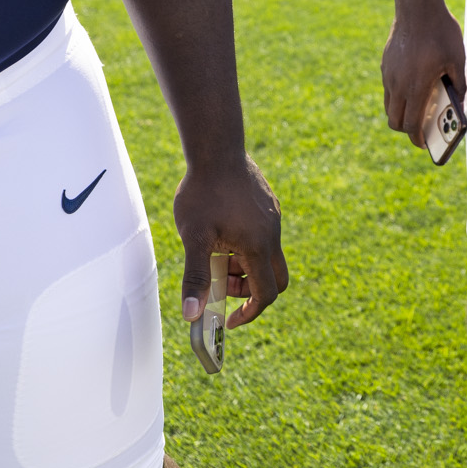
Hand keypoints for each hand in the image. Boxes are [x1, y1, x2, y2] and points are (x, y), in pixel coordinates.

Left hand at [175, 154, 287, 329]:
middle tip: (221, 284)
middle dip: (249, 290)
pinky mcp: (268, 205)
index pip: (267, 294)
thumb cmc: (204, 193)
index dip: (249, 313)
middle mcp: (272, 234)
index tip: (230, 319)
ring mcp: (273, 218)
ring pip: (267, 255)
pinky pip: (264, 236)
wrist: (217, 149)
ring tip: (214, 252)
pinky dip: (246, 246)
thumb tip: (191, 315)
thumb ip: (196, 278)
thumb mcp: (194, 238)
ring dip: (244, 266)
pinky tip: (221, 230)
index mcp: (258, 246)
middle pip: (275, 278)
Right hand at [381, 2, 466, 144]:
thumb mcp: (457, 59)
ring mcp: (388, 74)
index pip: (411, 125)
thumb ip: (459, 84)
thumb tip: (459, 103)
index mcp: (416, 87)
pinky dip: (398, 96)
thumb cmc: (440, 32)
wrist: (417, 6)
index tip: (424, 144)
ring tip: (418, 109)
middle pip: (395, 121)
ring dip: (401, 113)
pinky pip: (388, 89)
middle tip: (422, 129)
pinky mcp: (385, 64)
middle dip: (407, 130)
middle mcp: (397, 84)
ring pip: (389, 106)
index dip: (417, 139)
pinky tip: (414, 86)